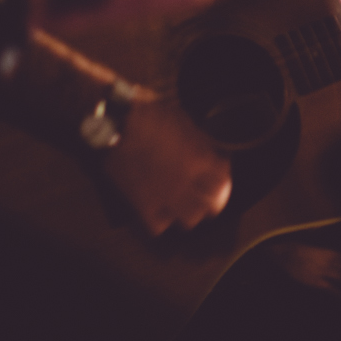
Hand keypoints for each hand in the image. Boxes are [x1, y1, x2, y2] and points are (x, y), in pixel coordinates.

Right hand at [101, 92, 232, 235]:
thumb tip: (210, 153)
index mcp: (201, 160)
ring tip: (187, 205)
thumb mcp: (185, 121)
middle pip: (213, 205)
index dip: (224, 176)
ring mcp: (165, 196)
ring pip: (190, 219)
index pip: (224, 179)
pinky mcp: (143, 205)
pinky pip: (158, 226)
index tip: (220, 172)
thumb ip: (201, 143)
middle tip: (209, 194)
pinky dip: (161, 221)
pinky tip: (161, 212)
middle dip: (214, 199)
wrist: (117, 122)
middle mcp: (187, 182)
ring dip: (191, 212)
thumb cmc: (150, 115)